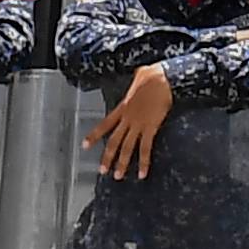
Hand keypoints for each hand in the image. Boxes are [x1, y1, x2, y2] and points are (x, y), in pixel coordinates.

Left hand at [93, 61, 178, 175]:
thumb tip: (139, 72)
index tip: (85, 145)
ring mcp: (139, 124)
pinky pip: (146, 148)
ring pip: (127, 147)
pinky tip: (142, 173)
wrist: (164, 78)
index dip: (94, 135)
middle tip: (102, 170)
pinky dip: (144, 162)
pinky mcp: (151, 128)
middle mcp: (128, 118)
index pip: (105, 124)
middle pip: (114, 141)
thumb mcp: (140, 74)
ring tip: (118, 176)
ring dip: (122, 163)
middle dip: (107, 156)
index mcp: (123, 107)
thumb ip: (136, 78)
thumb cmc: (154, 74)